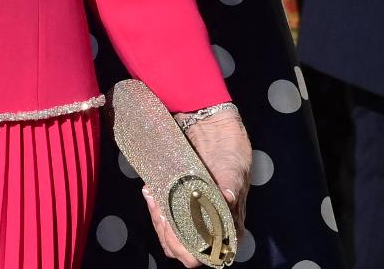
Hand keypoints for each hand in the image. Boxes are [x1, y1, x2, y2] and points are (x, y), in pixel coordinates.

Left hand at [144, 110, 250, 264]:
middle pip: (183, 248)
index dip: (184, 244)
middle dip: (166, 231)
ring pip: (171, 234)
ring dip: (158, 218)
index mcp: (229, 229)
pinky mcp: (182, 203)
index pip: (204, 254)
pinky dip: (157, 207)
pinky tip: (151, 191)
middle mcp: (213, 229)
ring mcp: (196, 216)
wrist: (215, 129)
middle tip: (157, 206)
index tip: (170, 221)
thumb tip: (227, 197)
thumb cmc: (229, 151)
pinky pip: (166, 216)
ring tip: (152, 196)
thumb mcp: (233, 169)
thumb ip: (230, 185)